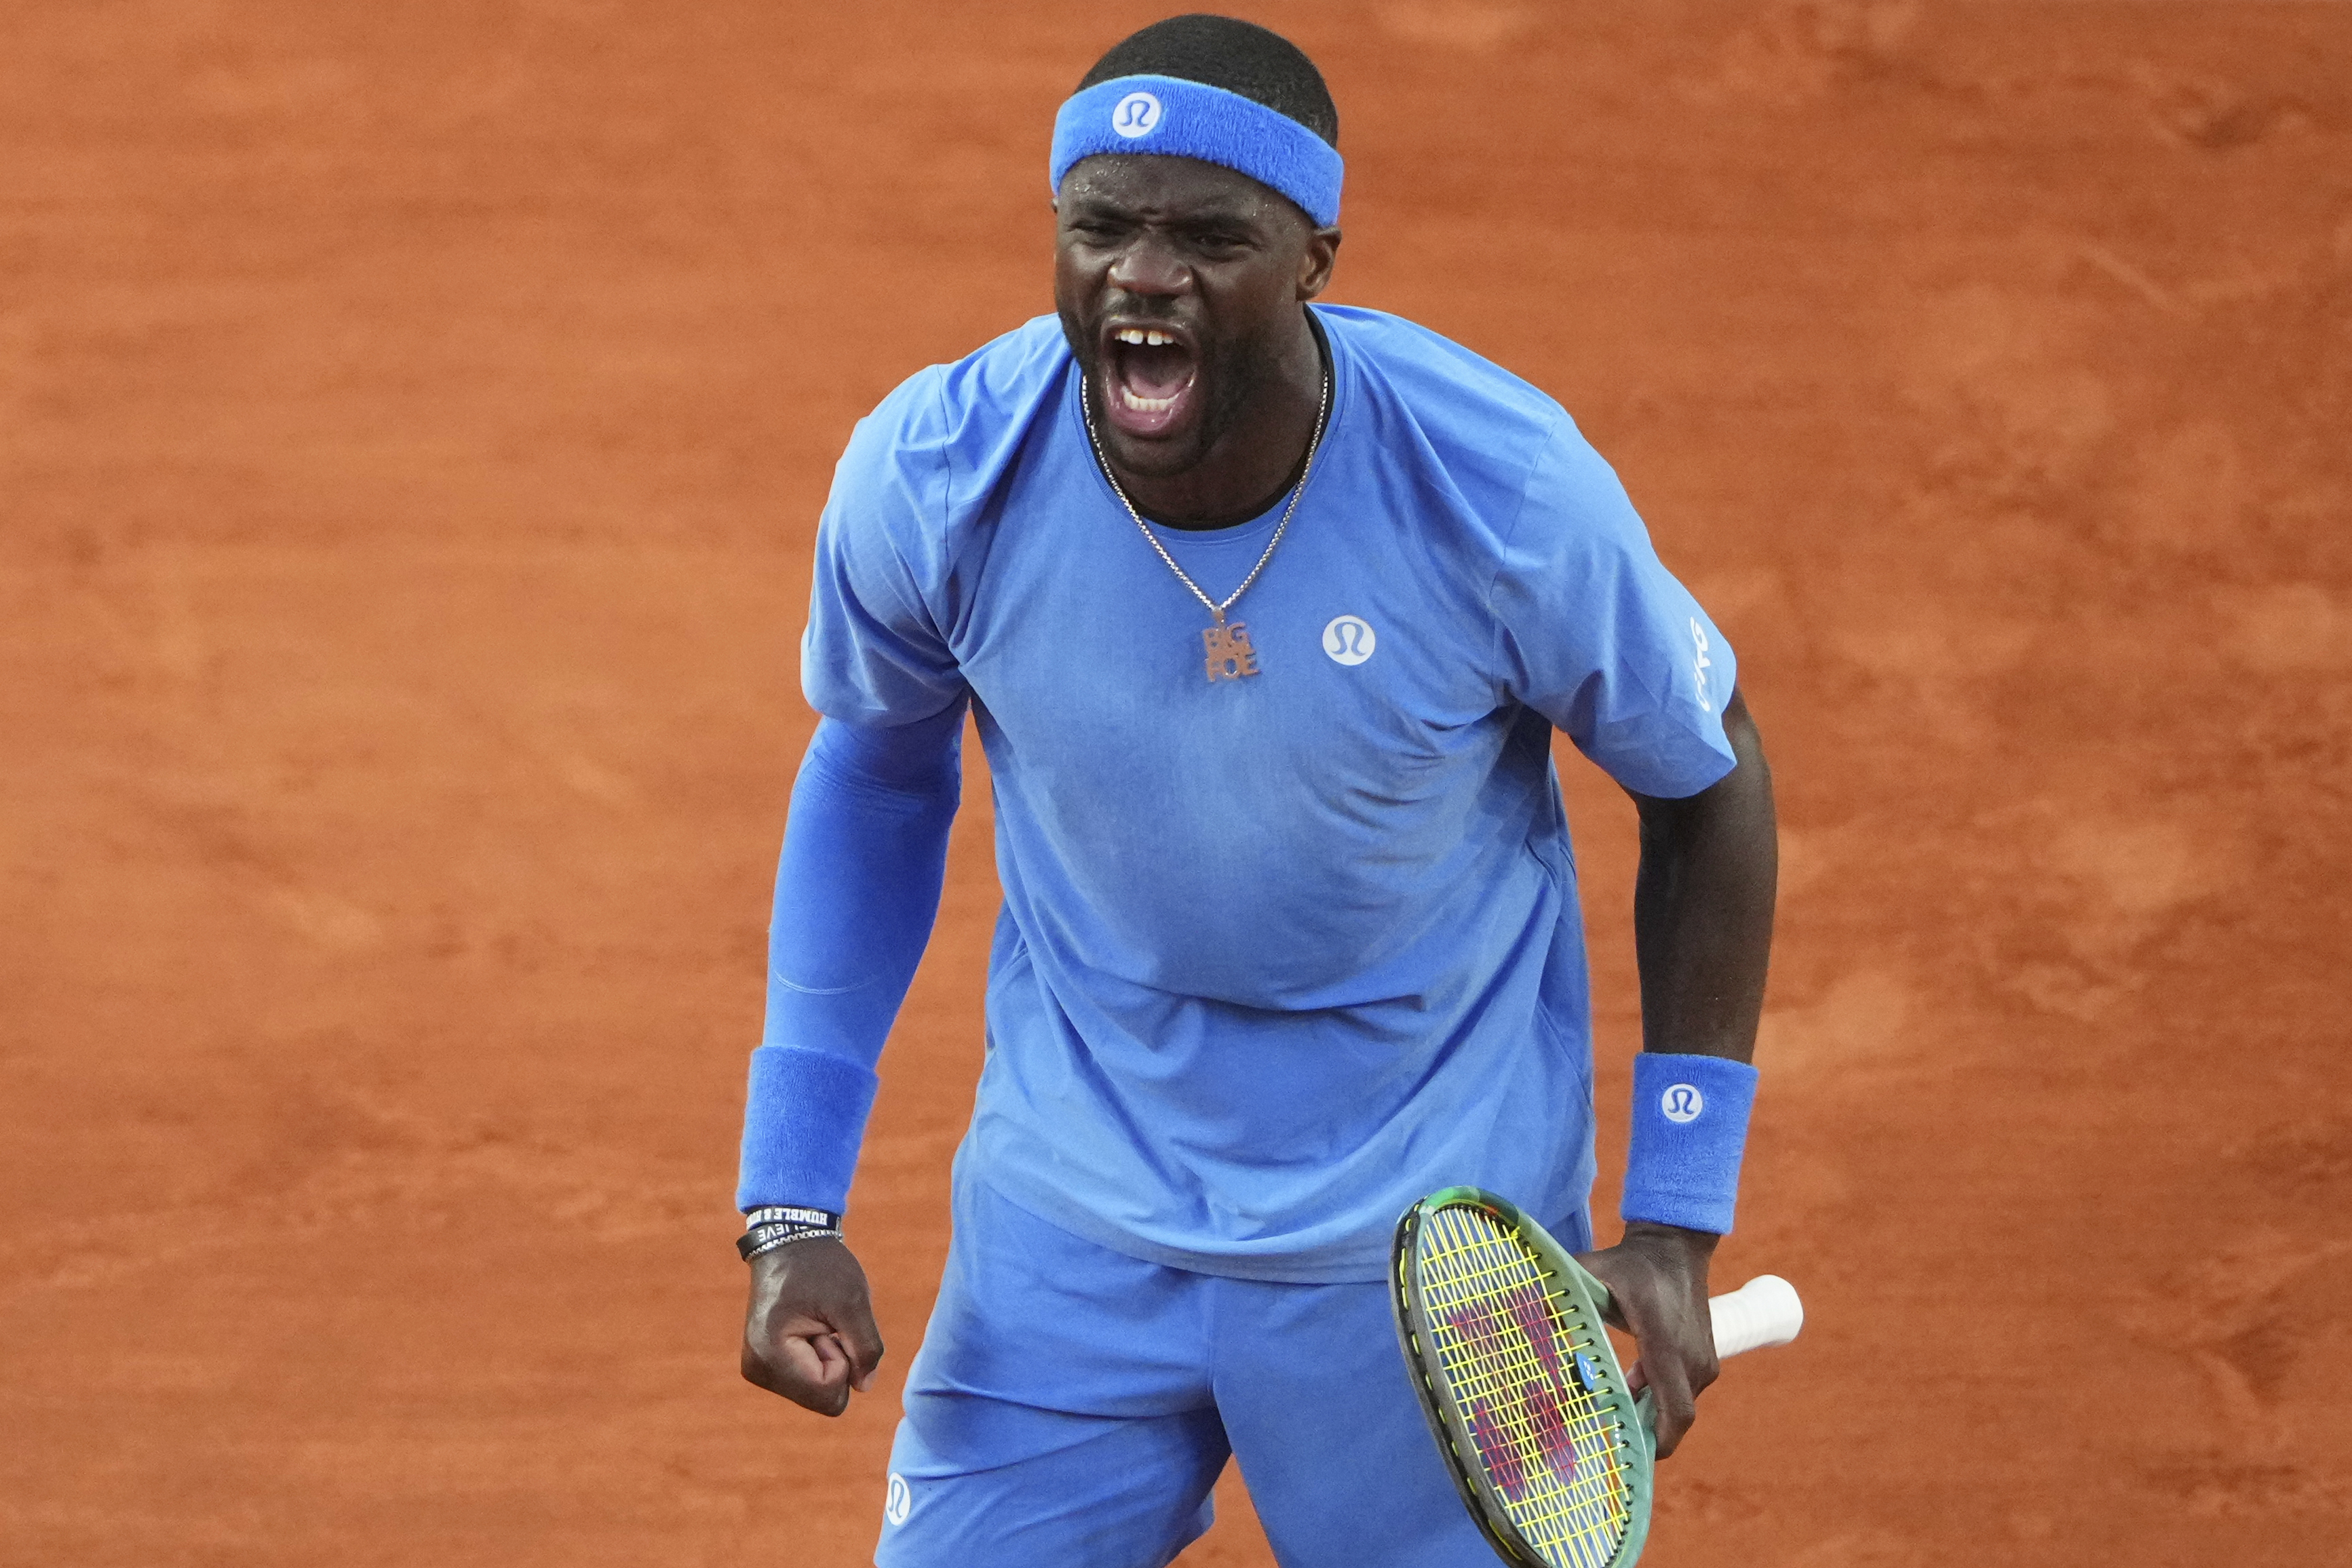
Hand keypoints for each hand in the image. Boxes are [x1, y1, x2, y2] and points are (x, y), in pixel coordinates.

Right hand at [740, 1236, 883, 1415]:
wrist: (788, 1241)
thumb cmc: (821, 1266)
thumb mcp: (853, 1301)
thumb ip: (865, 1348)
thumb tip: (863, 1388)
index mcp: (771, 1354)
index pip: (828, 1395)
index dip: (844, 1361)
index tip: (830, 1325)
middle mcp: (757, 1369)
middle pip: (820, 1399)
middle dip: (834, 1362)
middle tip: (822, 1321)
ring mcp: (757, 1369)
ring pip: (815, 1393)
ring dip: (826, 1358)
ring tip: (814, 1321)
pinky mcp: (763, 1366)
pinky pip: (806, 1382)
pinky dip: (816, 1358)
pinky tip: (807, 1327)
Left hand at [1575, 1222, 1718, 1457]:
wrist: (1675, 1246)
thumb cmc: (1631, 1263)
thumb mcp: (1593, 1271)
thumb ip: (1561, 1294)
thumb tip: (1521, 1313)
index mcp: (1663, 1340)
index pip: (1674, 1409)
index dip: (1657, 1441)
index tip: (1630, 1454)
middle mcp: (1691, 1357)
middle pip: (1676, 1418)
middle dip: (1647, 1435)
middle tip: (1610, 1441)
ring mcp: (1704, 1360)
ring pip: (1679, 1408)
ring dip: (1651, 1416)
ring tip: (1615, 1415)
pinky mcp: (1706, 1360)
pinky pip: (1682, 1394)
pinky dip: (1659, 1400)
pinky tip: (1629, 1390)